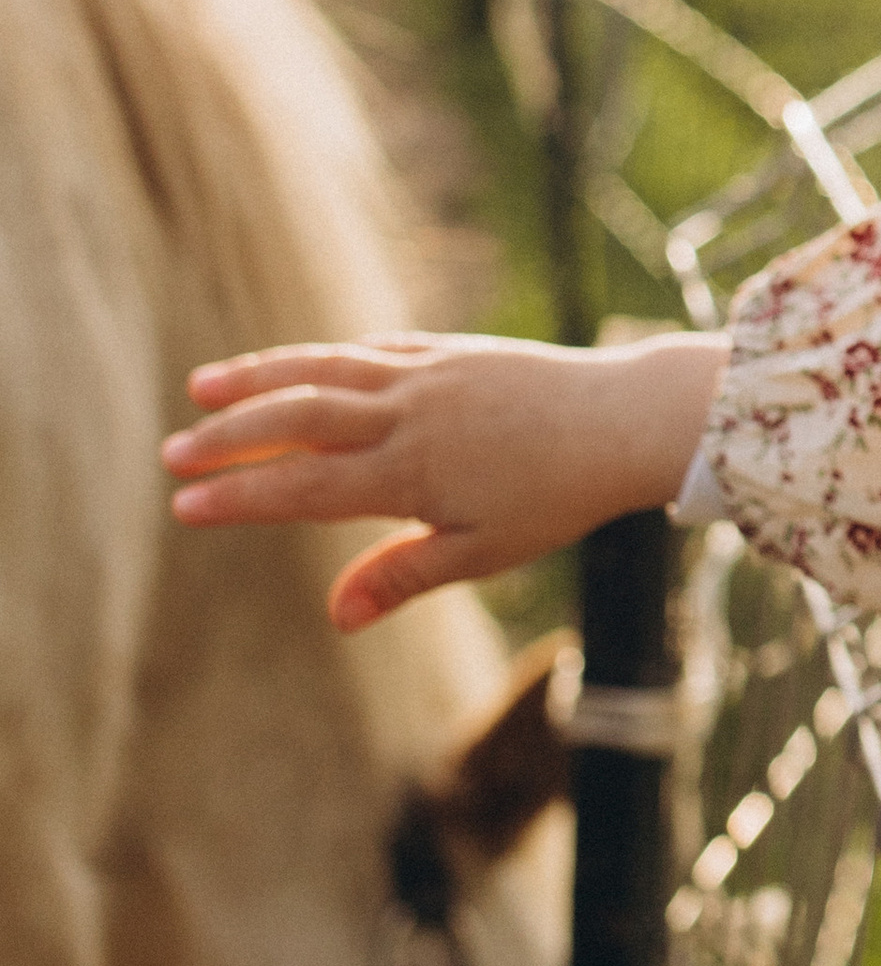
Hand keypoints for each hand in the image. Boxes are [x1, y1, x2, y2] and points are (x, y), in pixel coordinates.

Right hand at [162, 330, 729, 628]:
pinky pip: (369, 349)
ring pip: (323, 371)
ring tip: (202, 389)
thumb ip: (403, 576)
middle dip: (229, 437)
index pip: (303, 487)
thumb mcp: (483, 551)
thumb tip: (337, 616)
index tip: (186, 505)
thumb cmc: (557, 497)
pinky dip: (323, 357)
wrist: (623, 420)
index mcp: (410, 473)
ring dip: (259, 378)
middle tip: (172, 453)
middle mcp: (407, 415)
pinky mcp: (446, 350)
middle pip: (297, 420)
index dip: (241, 496)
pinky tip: (294, 366)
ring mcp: (424, 374)